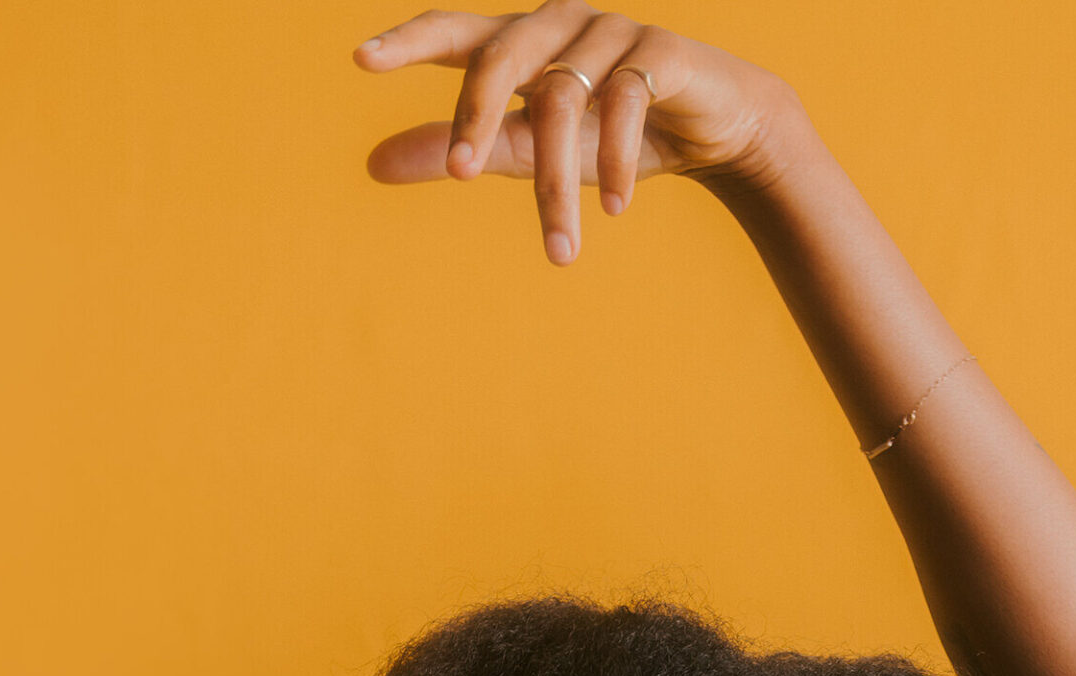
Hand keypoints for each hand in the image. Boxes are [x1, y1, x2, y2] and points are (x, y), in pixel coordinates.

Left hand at [354, 7, 803, 265]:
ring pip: (562, 97)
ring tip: (561, 251)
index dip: (410, 43)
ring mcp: (610, 31)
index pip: (455, 32)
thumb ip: (458, 152)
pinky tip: (614, 207)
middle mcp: (558, 24)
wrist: (715, 126)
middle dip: (476, 114)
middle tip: (460, 175)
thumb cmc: (612, 136)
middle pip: (499, 54)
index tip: (360, 60)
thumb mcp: (529, 150)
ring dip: (557, 183)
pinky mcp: (659, 52)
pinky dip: (616, 161)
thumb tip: (373, 165)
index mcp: (521, 41)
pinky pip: (625, 101)